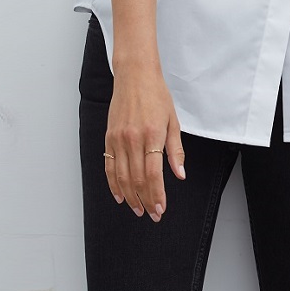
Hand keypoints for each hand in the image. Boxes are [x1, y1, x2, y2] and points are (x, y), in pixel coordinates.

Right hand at [104, 66, 185, 222]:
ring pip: (122, 177)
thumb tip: (180, 174)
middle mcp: (133, 139)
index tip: (161, 209)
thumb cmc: (157, 96)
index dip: (157, 195)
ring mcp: (118, 139)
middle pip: (138, 180)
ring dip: (130, 197)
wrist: (135, 76)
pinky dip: (114, 184)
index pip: (154, 175)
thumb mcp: (173, 120)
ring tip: (138, 209)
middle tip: (152, 214)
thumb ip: (176, 150)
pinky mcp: (109, 138)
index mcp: (153, 135)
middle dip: (146, 201)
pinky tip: (120, 196)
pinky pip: (109, 166)